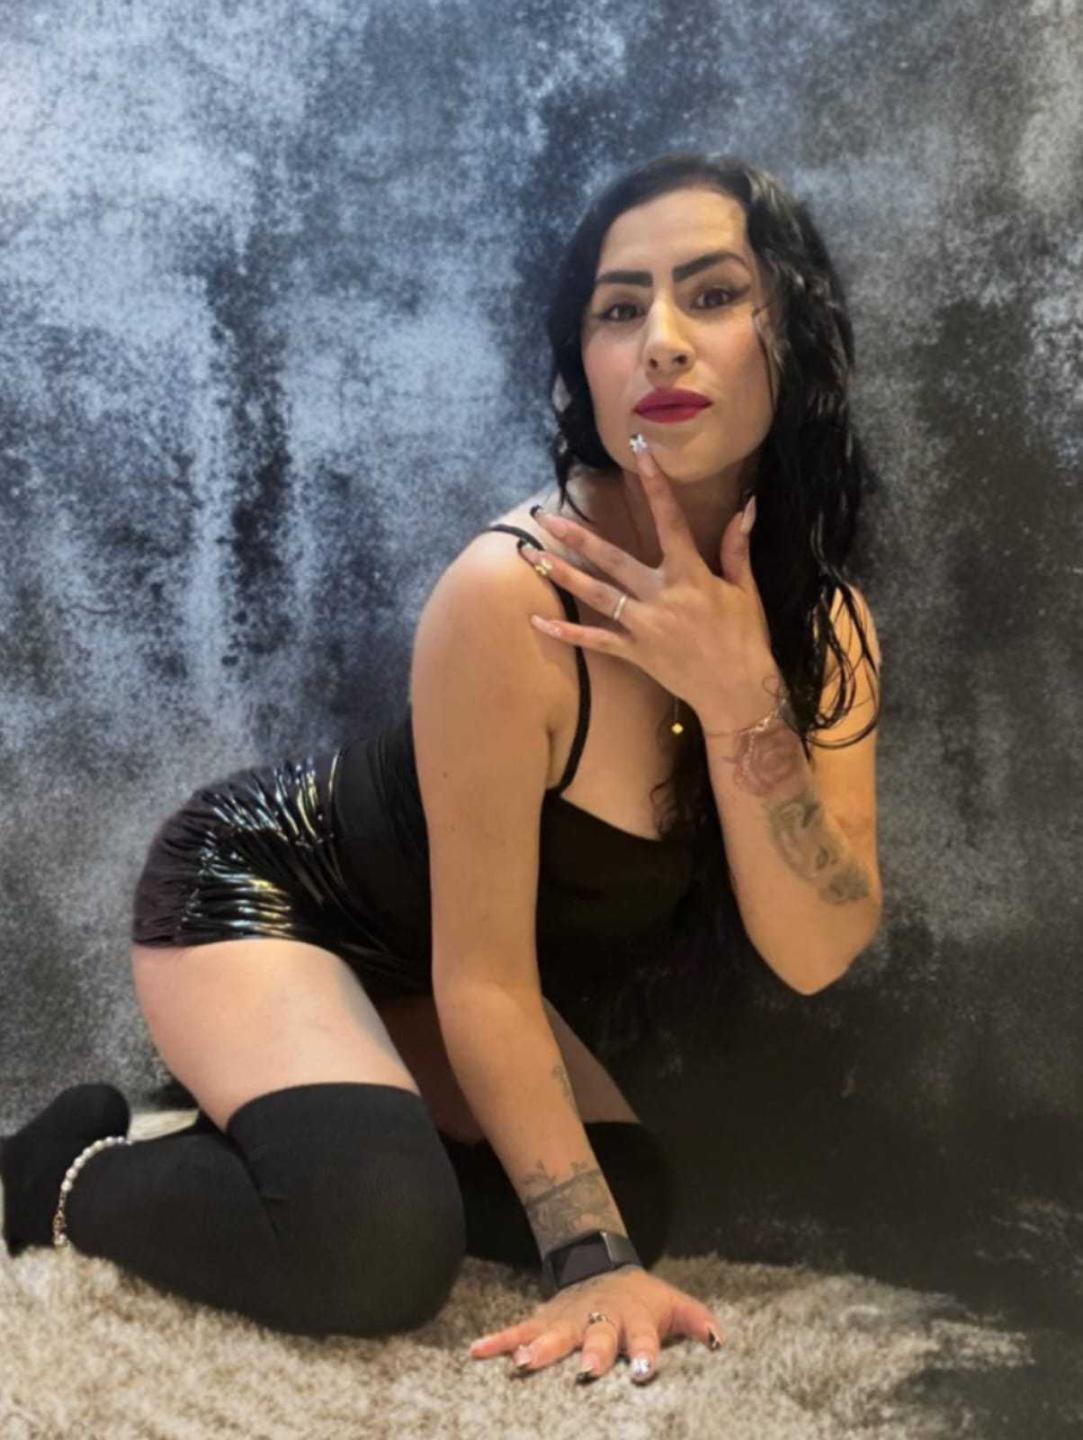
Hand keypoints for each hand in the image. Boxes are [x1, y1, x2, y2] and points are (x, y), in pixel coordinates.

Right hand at [467, 1265, 724, 1385]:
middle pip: (597, 1337)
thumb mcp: (672, 1302)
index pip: (644, 1337)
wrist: (602, 1264)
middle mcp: (600, 1318)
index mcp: (634, 1318)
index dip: (645, 1353)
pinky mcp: (544, 1320)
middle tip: (587, 1371)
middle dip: (592, 1353)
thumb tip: (719, 1340)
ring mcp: (568, 1319)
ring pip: (553, 1334)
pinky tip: (476, 1352)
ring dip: (540, 1349)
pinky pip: (518, 1330)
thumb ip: (695, 1320)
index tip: (645, 1371)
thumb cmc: (642, 1299)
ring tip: (523, 1366)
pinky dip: (498, 1341)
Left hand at [520, 434, 782, 733]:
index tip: (639, 452)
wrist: (738, 691)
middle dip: (576, 536)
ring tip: (531, 555)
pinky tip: (537, 622)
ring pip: (595, 595)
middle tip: (545, 516)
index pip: (669, 520)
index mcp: (690, 575)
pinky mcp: (635, 653)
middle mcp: (661, 597)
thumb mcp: (746, 590)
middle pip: (612, 560)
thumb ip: (736, 548)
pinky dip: (566, 634)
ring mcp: (644, 626)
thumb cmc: (745, 638)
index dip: (654, 484)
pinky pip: (595, 641)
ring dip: (562, 574)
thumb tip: (748, 507)